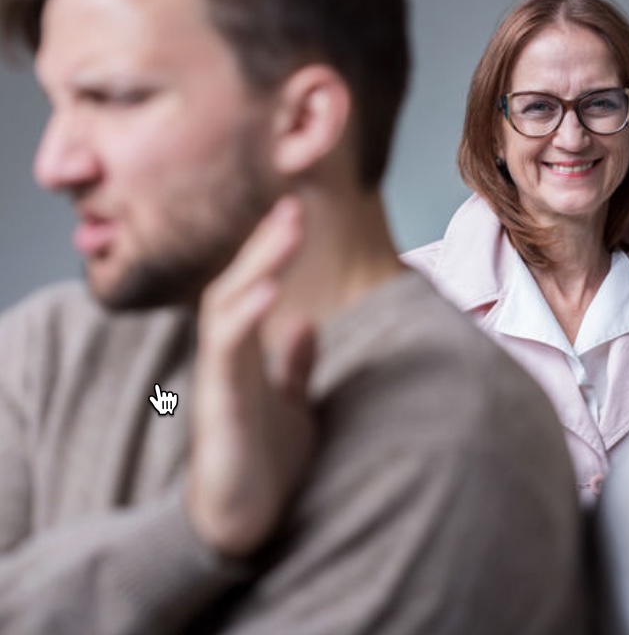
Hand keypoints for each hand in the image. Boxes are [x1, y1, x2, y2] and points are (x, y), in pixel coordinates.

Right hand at [186, 197, 315, 558]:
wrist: (242, 522)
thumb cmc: (263, 463)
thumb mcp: (289, 404)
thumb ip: (293, 365)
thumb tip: (307, 324)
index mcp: (245, 356)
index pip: (252, 288)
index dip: (270, 250)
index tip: (295, 212)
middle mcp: (226, 361)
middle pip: (236, 287)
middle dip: (264, 246)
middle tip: (293, 207)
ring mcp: (220, 381)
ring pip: (225, 310)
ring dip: (256, 268)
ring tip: (285, 235)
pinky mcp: (220, 408)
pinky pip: (227, 355)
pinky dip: (246, 319)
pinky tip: (270, 293)